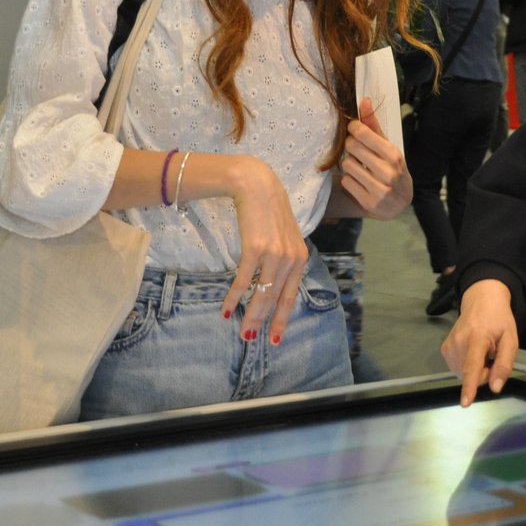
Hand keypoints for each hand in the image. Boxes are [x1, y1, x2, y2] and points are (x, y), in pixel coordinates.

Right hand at [225, 157, 308, 346]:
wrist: (257, 186)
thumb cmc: (268, 212)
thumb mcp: (285, 237)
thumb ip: (285, 259)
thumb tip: (275, 284)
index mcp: (300, 258)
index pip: (291, 295)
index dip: (283, 318)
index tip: (275, 337)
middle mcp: (291, 259)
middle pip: (276, 299)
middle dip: (265, 322)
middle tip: (252, 339)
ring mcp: (274, 254)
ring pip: (262, 294)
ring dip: (250, 315)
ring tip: (242, 331)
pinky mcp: (256, 249)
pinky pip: (244, 281)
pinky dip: (234, 298)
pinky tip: (226, 309)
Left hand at [338, 97, 411, 218]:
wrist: (399, 203)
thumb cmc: (391, 168)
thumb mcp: (387, 146)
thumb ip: (373, 125)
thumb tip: (364, 100)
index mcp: (393, 154)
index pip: (362, 133)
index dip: (354, 129)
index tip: (355, 131)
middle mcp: (388, 172)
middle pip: (352, 147)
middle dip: (351, 146)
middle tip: (357, 151)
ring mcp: (380, 190)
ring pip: (347, 165)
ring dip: (350, 164)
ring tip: (360, 168)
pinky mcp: (370, 203)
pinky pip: (346, 182)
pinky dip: (350, 180)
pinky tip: (359, 182)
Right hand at [441, 280, 518, 405]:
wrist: (480, 300)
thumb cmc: (499, 320)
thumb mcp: (510, 339)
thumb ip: (504, 364)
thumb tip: (495, 388)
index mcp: (477, 338)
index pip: (472, 366)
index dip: (470, 386)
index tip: (465, 402)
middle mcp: (458, 342)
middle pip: (471, 375)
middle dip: (484, 373)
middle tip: (491, 355)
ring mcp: (449, 346)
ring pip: (464, 375)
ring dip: (475, 370)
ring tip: (481, 351)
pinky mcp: (444, 349)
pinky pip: (458, 369)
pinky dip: (467, 366)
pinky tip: (472, 352)